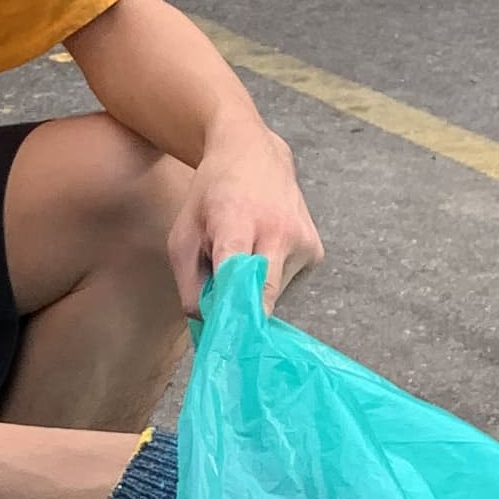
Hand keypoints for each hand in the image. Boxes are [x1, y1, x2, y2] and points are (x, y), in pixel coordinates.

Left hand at [164, 127, 323, 313]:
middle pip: (263, 298)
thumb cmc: (209, 198)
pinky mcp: (316, 252)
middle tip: (223, 324)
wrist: (252, 154)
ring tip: (242, 258)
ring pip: (273, 296)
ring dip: (252, 292)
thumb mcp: (182, 236)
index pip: (239, 277)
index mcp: (239, 223)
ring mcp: (303, 242)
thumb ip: (190, 286)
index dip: (233, 313)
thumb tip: (208, 328)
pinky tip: (261, 252)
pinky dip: (269, 281)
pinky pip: (287, 285)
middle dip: (242, 317)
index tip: (227, 343)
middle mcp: (278, 232)